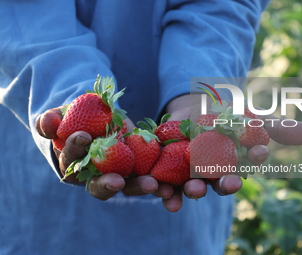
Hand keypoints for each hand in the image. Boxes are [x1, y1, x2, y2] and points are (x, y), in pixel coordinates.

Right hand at [35, 107, 175, 207]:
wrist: (97, 119)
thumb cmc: (74, 119)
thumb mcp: (61, 115)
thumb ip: (51, 120)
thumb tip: (46, 123)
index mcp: (74, 166)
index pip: (72, 162)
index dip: (75, 150)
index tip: (83, 136)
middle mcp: (97, 176)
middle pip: (101, 186)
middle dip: (108, 184)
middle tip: (118, 181)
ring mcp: (120, 174)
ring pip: (129, 186)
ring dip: (140, 187)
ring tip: (153, 185)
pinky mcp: (140, 168)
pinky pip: (150, 176)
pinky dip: (160, 181)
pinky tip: (170, 183)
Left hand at [164, 94, 301, 208]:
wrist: (189, 110)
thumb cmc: (222, 116)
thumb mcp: (244, 115)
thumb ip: (269, 125)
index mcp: (233, 160)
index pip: (247, 163)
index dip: (254, 159)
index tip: (259, 152)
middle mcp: (214, 172)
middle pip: (221, 182)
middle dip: (226, 183)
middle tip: (231, 182)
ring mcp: (191, 173)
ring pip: (196, 187)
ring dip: (197, 191)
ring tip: (195, 190)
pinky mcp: (170, 170)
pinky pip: (169, 184)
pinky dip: (168, 192)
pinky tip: (166, 195)